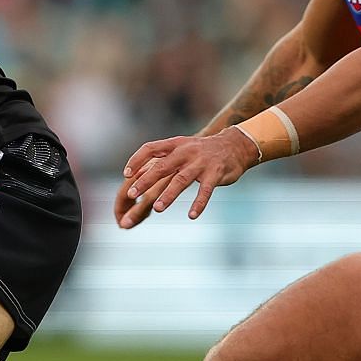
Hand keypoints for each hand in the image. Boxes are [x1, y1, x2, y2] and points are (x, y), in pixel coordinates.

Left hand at [117, 130, 259, 224]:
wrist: (234, 145)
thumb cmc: (201, 151)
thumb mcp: (181, 149)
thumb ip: (161, 160)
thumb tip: (135, 174)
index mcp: (174, 145)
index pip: (150, 148)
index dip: (136, 160)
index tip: (126, 174)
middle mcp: (186, 152)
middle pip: (162, 166)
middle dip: (145, 181)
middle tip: (132, 195)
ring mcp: (201, 163)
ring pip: (181, 180)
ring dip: (169, 195)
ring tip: (158, 209)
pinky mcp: (215, 174)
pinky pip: (205, 191)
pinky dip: (199, 204)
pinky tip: (192, 216)